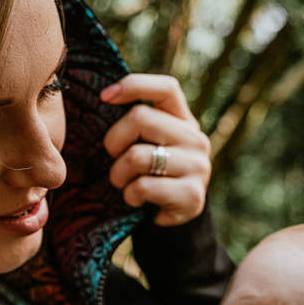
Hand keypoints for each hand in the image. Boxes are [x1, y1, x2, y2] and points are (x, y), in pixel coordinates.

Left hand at [101, 74, 210, 225]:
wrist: (172, 218)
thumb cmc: (150, 174)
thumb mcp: (149, 143)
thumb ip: (137, 121)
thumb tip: (105, 94)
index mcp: (184, 120)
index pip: (167, 88)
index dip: (134, 85)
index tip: (105, 96)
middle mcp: (196, 139)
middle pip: (140, 118)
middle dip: (113, 141)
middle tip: (113, 159)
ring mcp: (198, 167)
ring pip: (136, 156)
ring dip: (118, 174)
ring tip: (123, 183)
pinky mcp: (192, 196)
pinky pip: (142, 187)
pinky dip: (130, 196)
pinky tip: (137, 200)